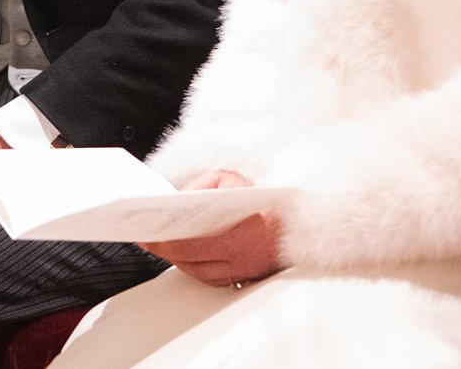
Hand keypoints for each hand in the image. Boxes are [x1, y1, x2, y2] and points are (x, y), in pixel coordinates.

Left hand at [141, 174, 281, 288]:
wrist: (313, 217)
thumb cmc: (276, 197)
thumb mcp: (235, 180)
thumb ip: (203, 187)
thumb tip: (180, 198)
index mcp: (238, 234)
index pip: (188, 246)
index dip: (163, 243)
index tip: (148, 236)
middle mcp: (243, 259)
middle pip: (191, 264)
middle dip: (167, 252)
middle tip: (150, 241)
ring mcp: (250, 271)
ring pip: (203, 276)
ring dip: (182, 263)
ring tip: (167, 248)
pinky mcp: (254, 277)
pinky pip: (220, 280)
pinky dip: (202, 270)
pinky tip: (192, 258)